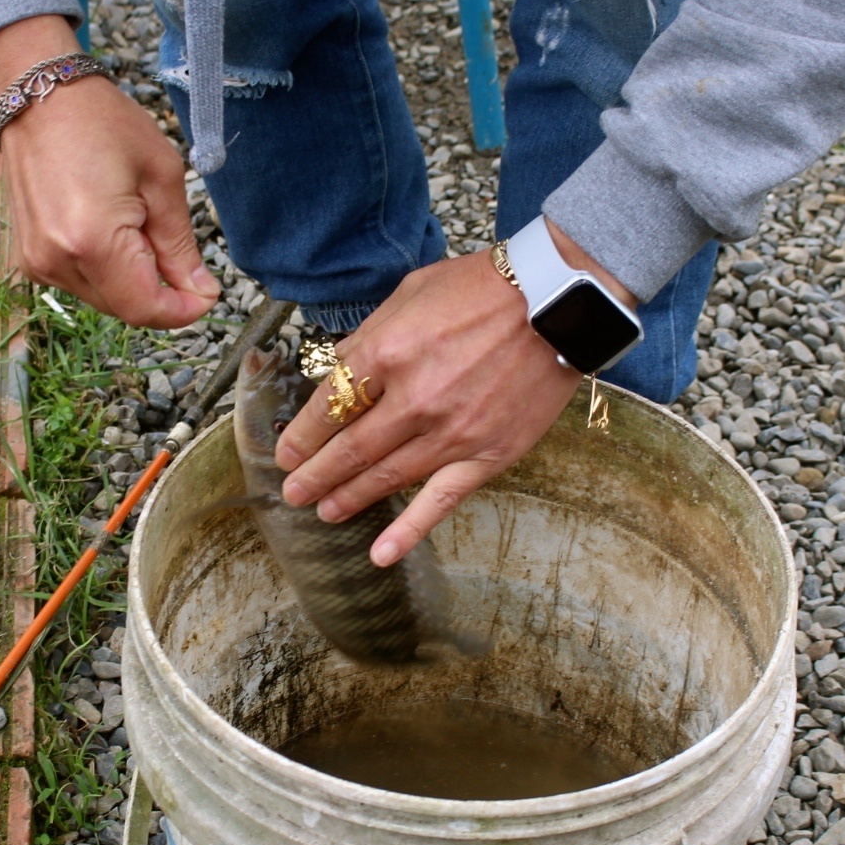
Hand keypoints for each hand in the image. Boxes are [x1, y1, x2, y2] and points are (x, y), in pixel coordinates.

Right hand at [0, 16, 219, 328]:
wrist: (39, 98)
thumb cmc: (103, 123)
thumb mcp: (162, 177)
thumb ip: (180, 245)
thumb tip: (199, 290)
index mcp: (92, 240)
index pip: (145, 308)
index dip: (183, 310)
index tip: (207, 292)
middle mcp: (57, 261)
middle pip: (126, 307)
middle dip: (161, 289)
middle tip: (175, 244)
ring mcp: (38, 262)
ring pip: (106, 298)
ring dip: (133, 277)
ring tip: (136, 222)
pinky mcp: (30, 258)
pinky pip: (82, 282)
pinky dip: (107, 268)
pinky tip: (111, 227)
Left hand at [274, 221, 638, 565]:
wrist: (557, 301)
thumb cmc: (481, 289)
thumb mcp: (410, 292)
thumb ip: (370, 336)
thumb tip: (338, 369)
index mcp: (388, 353)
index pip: (328, 406)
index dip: (303, 435)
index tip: (287, 452)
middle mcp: (413, 400)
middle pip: (349, 449)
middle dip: (314, 475)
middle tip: (293, 492)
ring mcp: (451, 434)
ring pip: (385, 478)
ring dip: (348, 498)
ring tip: (324, 511)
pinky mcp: (487, 455)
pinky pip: (440, 501)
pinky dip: (408, 532)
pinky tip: (380, 554)